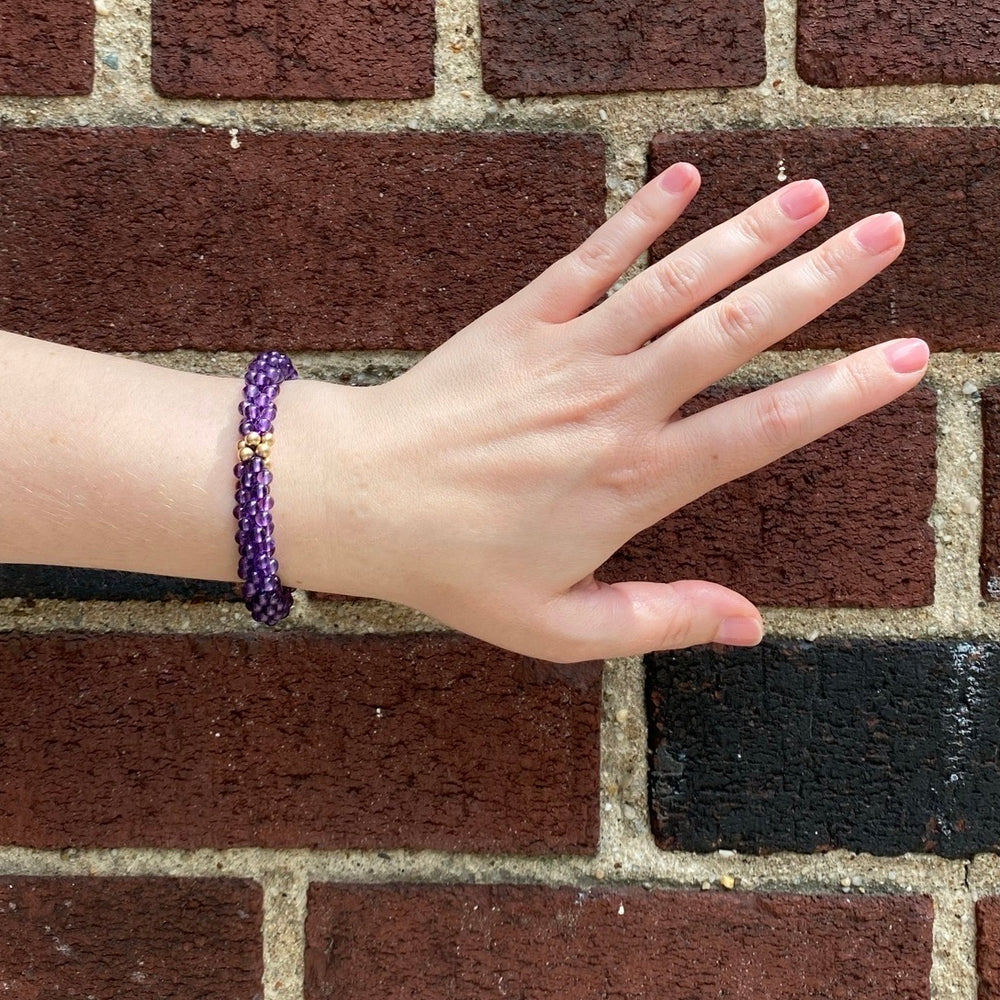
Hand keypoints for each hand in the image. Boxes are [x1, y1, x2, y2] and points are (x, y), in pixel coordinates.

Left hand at [331, 163, 926, 661]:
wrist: (358, 497)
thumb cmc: (454, 567)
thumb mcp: (558, 626)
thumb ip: (660, 619)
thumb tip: (752, 627)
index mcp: (634, 481)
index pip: (761, 430)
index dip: (842, 393)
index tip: (906, 358)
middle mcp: (613, 405)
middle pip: (735, 332)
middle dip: (819, 282)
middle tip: (887, 235)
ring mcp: (567, 354)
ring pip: (675, 283)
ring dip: (747, 235)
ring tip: (812, 195)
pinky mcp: (520, 321)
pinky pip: (590, 258)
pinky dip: (637, 217)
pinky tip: (683, 178)